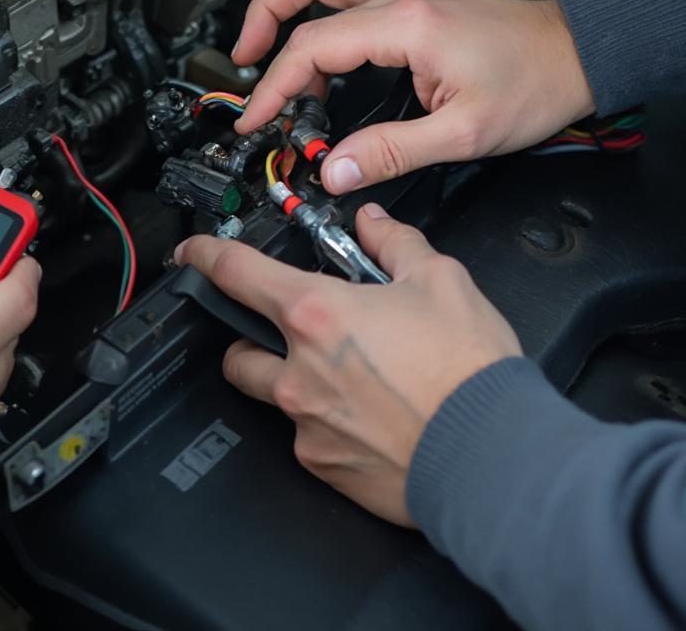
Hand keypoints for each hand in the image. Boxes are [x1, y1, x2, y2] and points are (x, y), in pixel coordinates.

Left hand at [176, 203, 520, 524]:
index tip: (191, 253)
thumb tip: (374, 224)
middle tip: (298, 333)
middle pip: (238, 348)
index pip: (235, 272)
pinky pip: (305, 437)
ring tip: (341, 378)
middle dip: (256, 337)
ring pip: (269, 395)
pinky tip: (368, 417)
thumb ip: (395, 243)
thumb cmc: (468, 373)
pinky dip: (325, 422)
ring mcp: (305, 423)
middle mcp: (298, 370)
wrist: (496, 458)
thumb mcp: (440, 282)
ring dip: (288, 381)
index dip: (204, 255)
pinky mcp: (322, 465)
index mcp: (317, 313)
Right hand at [232, 0, 594, 192]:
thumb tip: (337, 171)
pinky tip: (322, 56)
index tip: (256, 116)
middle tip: (242, 66)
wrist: (580, 51)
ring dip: (285, 8)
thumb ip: (391, 152)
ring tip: (265, 51)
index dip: (274, 86)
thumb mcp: (463, 133)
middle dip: (261, 28)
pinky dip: (319, 16)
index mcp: (406, 23)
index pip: (312, 47)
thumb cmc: (536, 83)